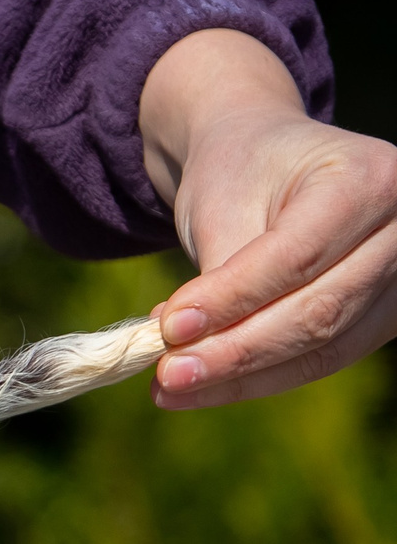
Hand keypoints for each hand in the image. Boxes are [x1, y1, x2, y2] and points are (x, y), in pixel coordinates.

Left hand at [138, 29, 396, 408]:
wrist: (267, 157)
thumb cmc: (244, 172)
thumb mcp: (224, 204)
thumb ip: (219, 274)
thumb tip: (187, 349)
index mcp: (368, 180)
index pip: (297, 257)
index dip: (232, 300)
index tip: (168, 329)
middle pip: (319, 310)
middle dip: (236, 352)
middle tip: (167, 374)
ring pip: (324, 347)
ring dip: (244, 376)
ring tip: (172, 386)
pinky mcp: (385, 317)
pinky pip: (324, 358)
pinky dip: (261, 376)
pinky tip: (207, 385)